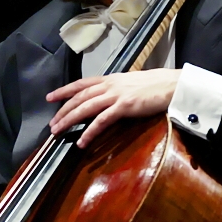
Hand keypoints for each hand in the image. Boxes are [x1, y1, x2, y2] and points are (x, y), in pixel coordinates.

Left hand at [47, 69, 180, 147]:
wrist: (171, 84)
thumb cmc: (154, 85)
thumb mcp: (129, 83)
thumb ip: (115, 89)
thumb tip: (104, 97)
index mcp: (109, 79)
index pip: (81, 84)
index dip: (64, 90)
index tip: (50, 98)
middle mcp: (109, 85)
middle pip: (79, 98)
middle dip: (63, 111)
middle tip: (51, 125)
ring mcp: (116, 95)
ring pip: (86, 108)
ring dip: (70, 120)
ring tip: (58, 132)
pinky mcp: (125, 107)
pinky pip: (102, 120)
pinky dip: (90, 131)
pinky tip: (82, 141)